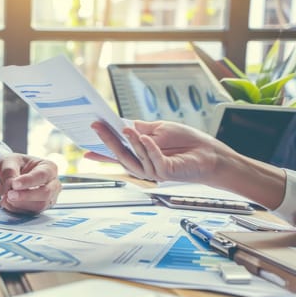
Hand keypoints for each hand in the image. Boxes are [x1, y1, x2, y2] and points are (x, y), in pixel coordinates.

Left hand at [0, 153, 60, 213]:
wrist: (11, 174)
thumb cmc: (14, 164)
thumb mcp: (8, 161)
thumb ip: (9, 171)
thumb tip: (11, 185)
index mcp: (49, 167)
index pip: (42, 175)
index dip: (28, 181)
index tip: (14, 184)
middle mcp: (53, 184)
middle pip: (46, 193)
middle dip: (26, 196)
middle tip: (9, 194)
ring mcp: (49, 198)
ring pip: (39, 206)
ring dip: (20, 204)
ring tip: (5, 198)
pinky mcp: (40, 209)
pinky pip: (30, 213)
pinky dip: (16, 209)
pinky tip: (6, 202)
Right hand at [84, 120, 229, 182]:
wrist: (210, 154)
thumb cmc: (187, 142)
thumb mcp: (159, 129)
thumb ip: (142, 129)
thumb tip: (124, 124)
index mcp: (139, 156)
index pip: (115, 153)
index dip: (100, 151)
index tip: (84, 146)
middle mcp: (143, 166)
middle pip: (120, 155)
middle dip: (107, 140)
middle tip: (96, 126)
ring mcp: (153, 171)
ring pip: (135, 158)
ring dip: (130, 142)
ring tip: (123, 128)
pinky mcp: (166, 172)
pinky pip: (153, 159)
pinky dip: (149, 147)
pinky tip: (145, 137)